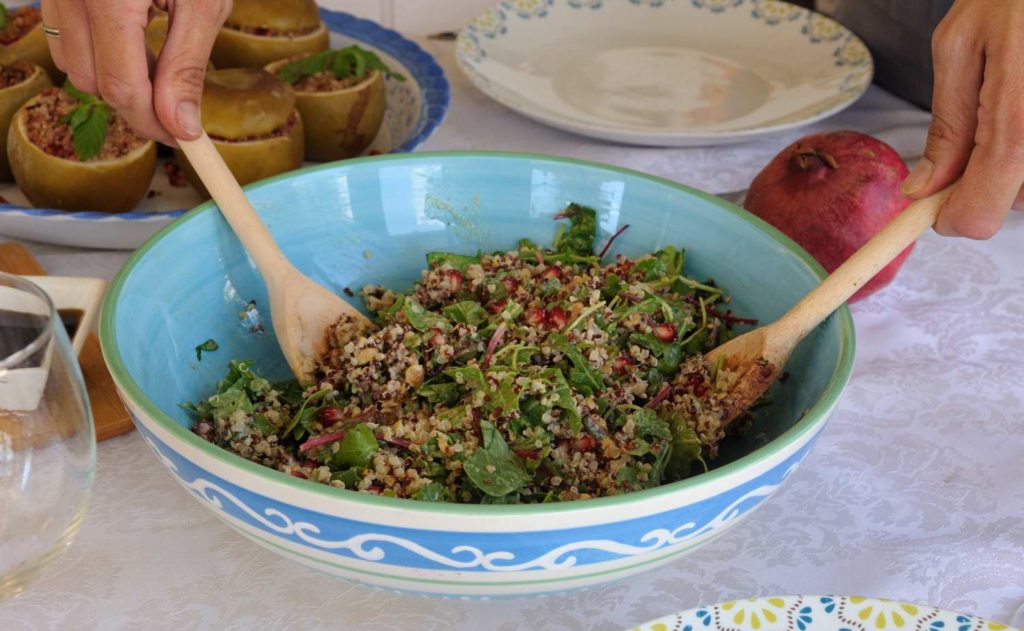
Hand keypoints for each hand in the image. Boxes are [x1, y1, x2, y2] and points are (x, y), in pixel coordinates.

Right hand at [40, 0, 231, 144]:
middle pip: (94, 83)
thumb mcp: (202, 0)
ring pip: (73, 63)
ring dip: (115, 76)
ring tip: (160, 60)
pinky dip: (99, 49)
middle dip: (137, 102)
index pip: (123, 90)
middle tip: (180, 103)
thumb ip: (187, 65)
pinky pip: (64, 33)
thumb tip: (182, 127)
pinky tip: (135, 38)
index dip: (156, 124)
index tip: (187, 139)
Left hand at [901, 0, 1023, 238]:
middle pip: (1013, 202)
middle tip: (986, 114)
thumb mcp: (963, 44)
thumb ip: (948, 124)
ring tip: (1018, 89)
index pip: (978, 217)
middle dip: (989, 175)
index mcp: (1017, 127)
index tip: (936, 193)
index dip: (949, 213)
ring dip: (1017, 155)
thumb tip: (922, 188)